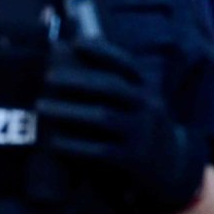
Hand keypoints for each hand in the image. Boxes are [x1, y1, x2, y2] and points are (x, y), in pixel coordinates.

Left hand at [39, 40, 205, 213]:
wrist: (173, 170)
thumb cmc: (142, 132)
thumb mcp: (140, 107)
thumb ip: (116, 91)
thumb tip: (70, 70)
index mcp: (147, 90)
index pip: (126, 64)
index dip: (102, 52)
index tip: (75, 43)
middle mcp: (148, 107)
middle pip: (111, 87)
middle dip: (77, 79)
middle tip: (48, 77)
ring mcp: (142, 134)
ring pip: (103, 117)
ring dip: (68, 110)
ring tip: (40, 107)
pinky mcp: (133, 160)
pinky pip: (99, 150)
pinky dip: (74, 144)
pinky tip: (53, 141)